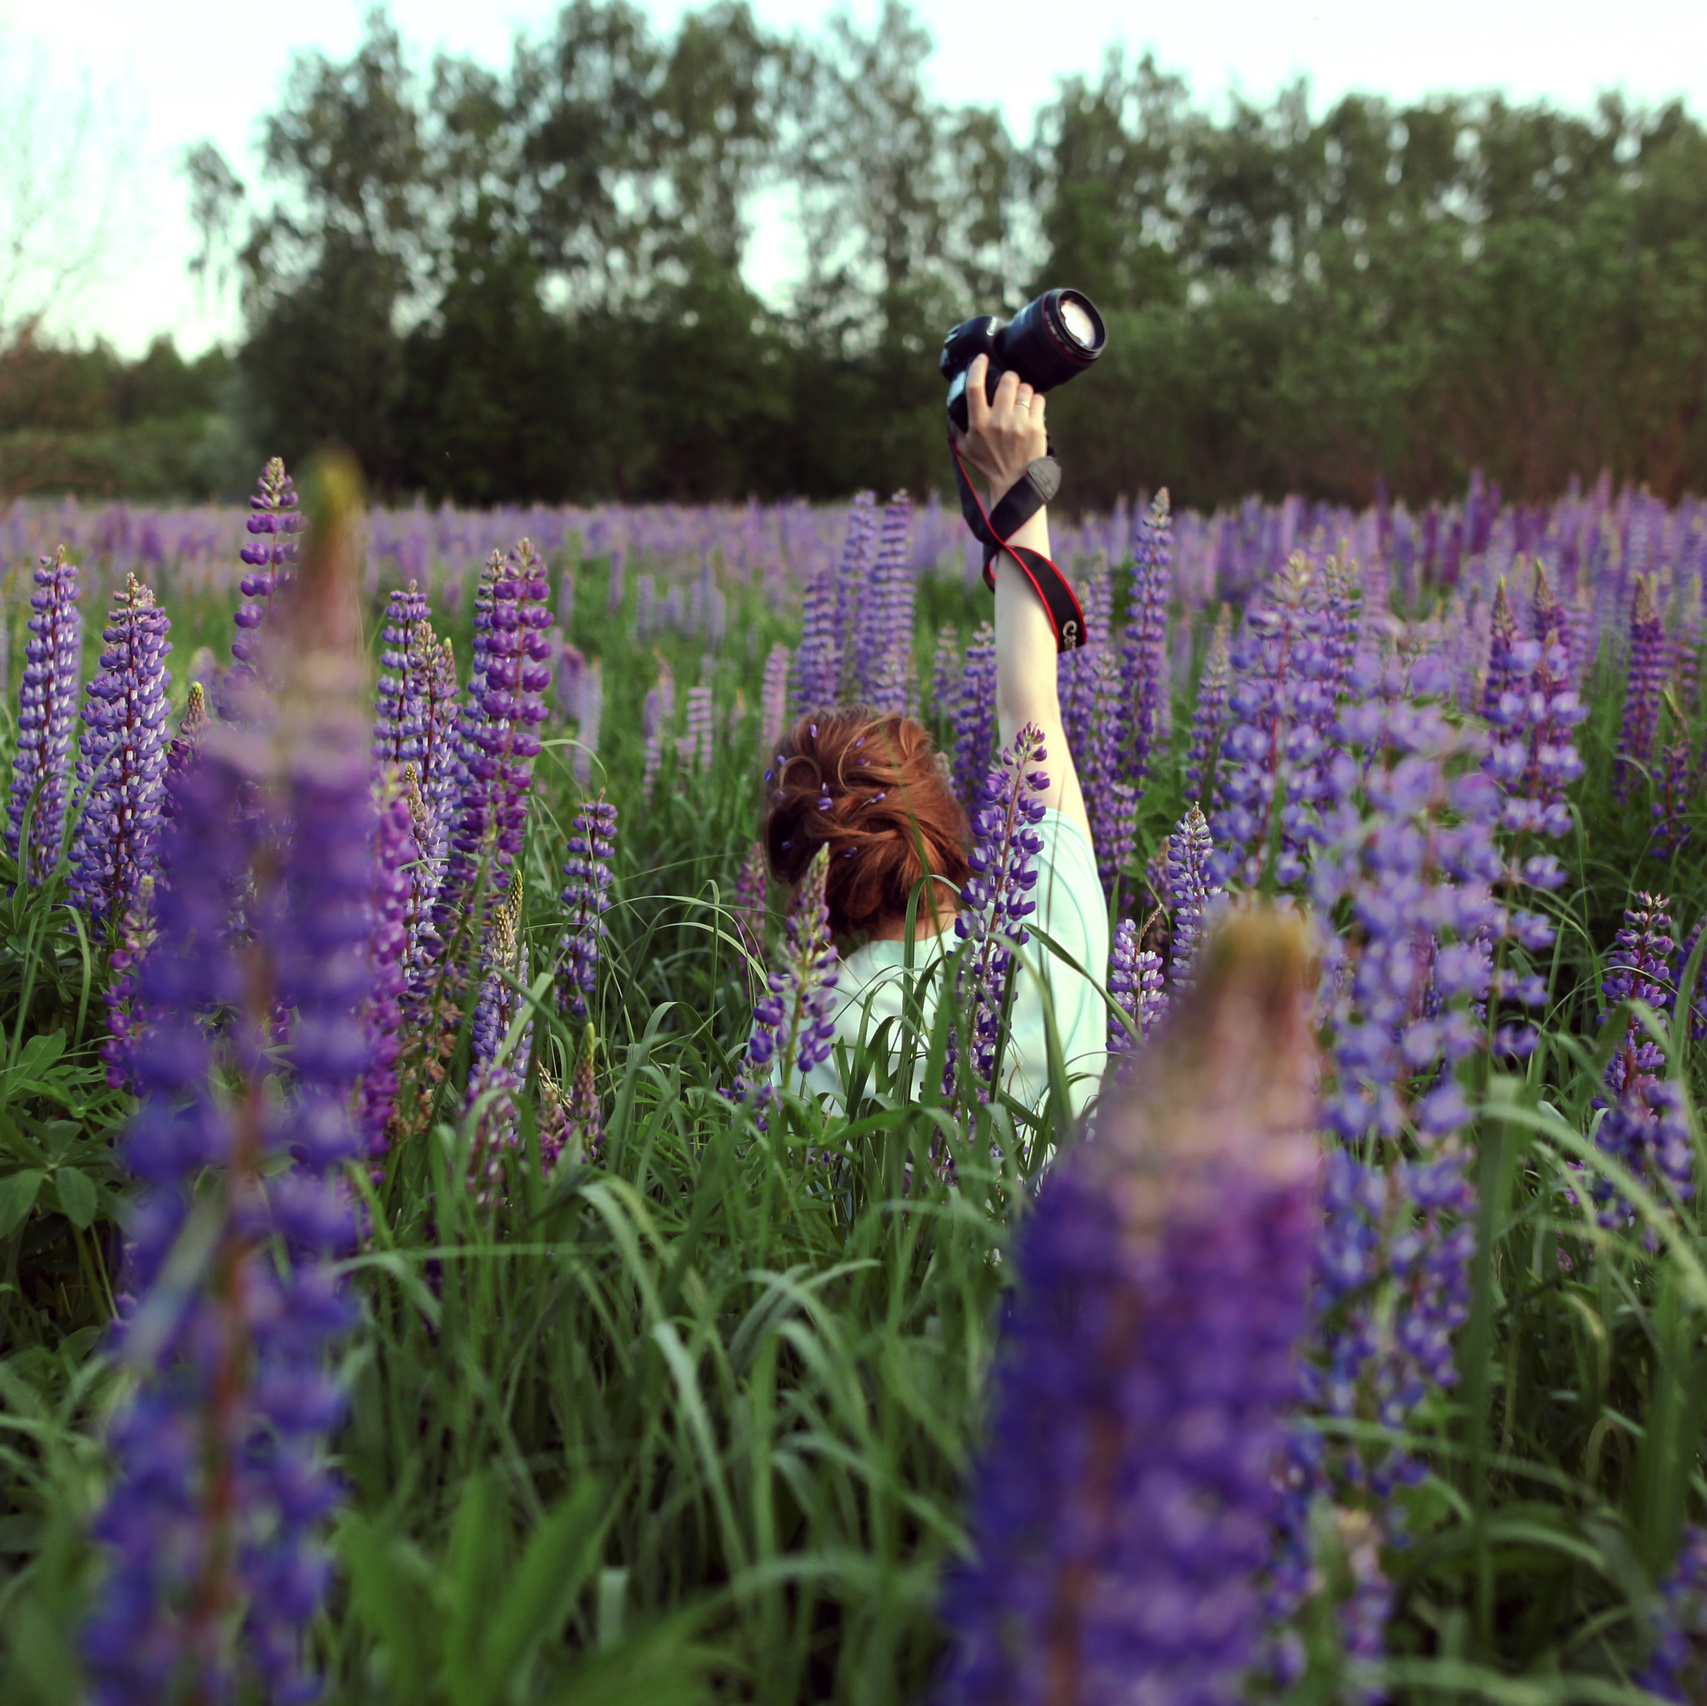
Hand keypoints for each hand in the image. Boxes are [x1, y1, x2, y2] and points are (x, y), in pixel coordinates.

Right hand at [951, 355, 1046, 504]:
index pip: (975, 387)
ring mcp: (1019, 424)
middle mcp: (999, 421)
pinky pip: (1038, 399)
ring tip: (1020, 401)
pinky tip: (1030, 410)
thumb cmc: (988, 464)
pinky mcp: (1037, 427)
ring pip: (1025, 388)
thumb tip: (951, 408)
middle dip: (1009, 378)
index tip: (982, 358)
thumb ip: (956, 426)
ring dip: (1023, 390)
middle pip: (1007, 380)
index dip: (978, 367)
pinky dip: (1035, 401)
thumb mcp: (964, 448)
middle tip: (1009, 384)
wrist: (1014, 482)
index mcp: (978, 424)